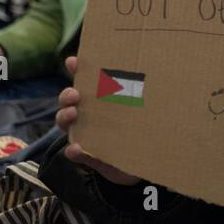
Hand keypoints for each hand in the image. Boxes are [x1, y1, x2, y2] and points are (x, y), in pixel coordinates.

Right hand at [56, 57, 140, 184]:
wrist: (141, 161)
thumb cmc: (138, 128)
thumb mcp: (141, 107)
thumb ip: (143, 92)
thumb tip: (159, 68)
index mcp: (99, 99)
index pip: (84, 80)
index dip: (77, 69)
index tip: (73, 61)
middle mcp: (87, 114)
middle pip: (68, 100)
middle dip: (67, 95)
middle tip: (75, 94)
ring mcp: (84, 134)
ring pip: (65, 123)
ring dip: (65, 116)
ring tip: (73, 114)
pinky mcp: (87, 156)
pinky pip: (74, 153)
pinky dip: (73, 150)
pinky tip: (76, 148)